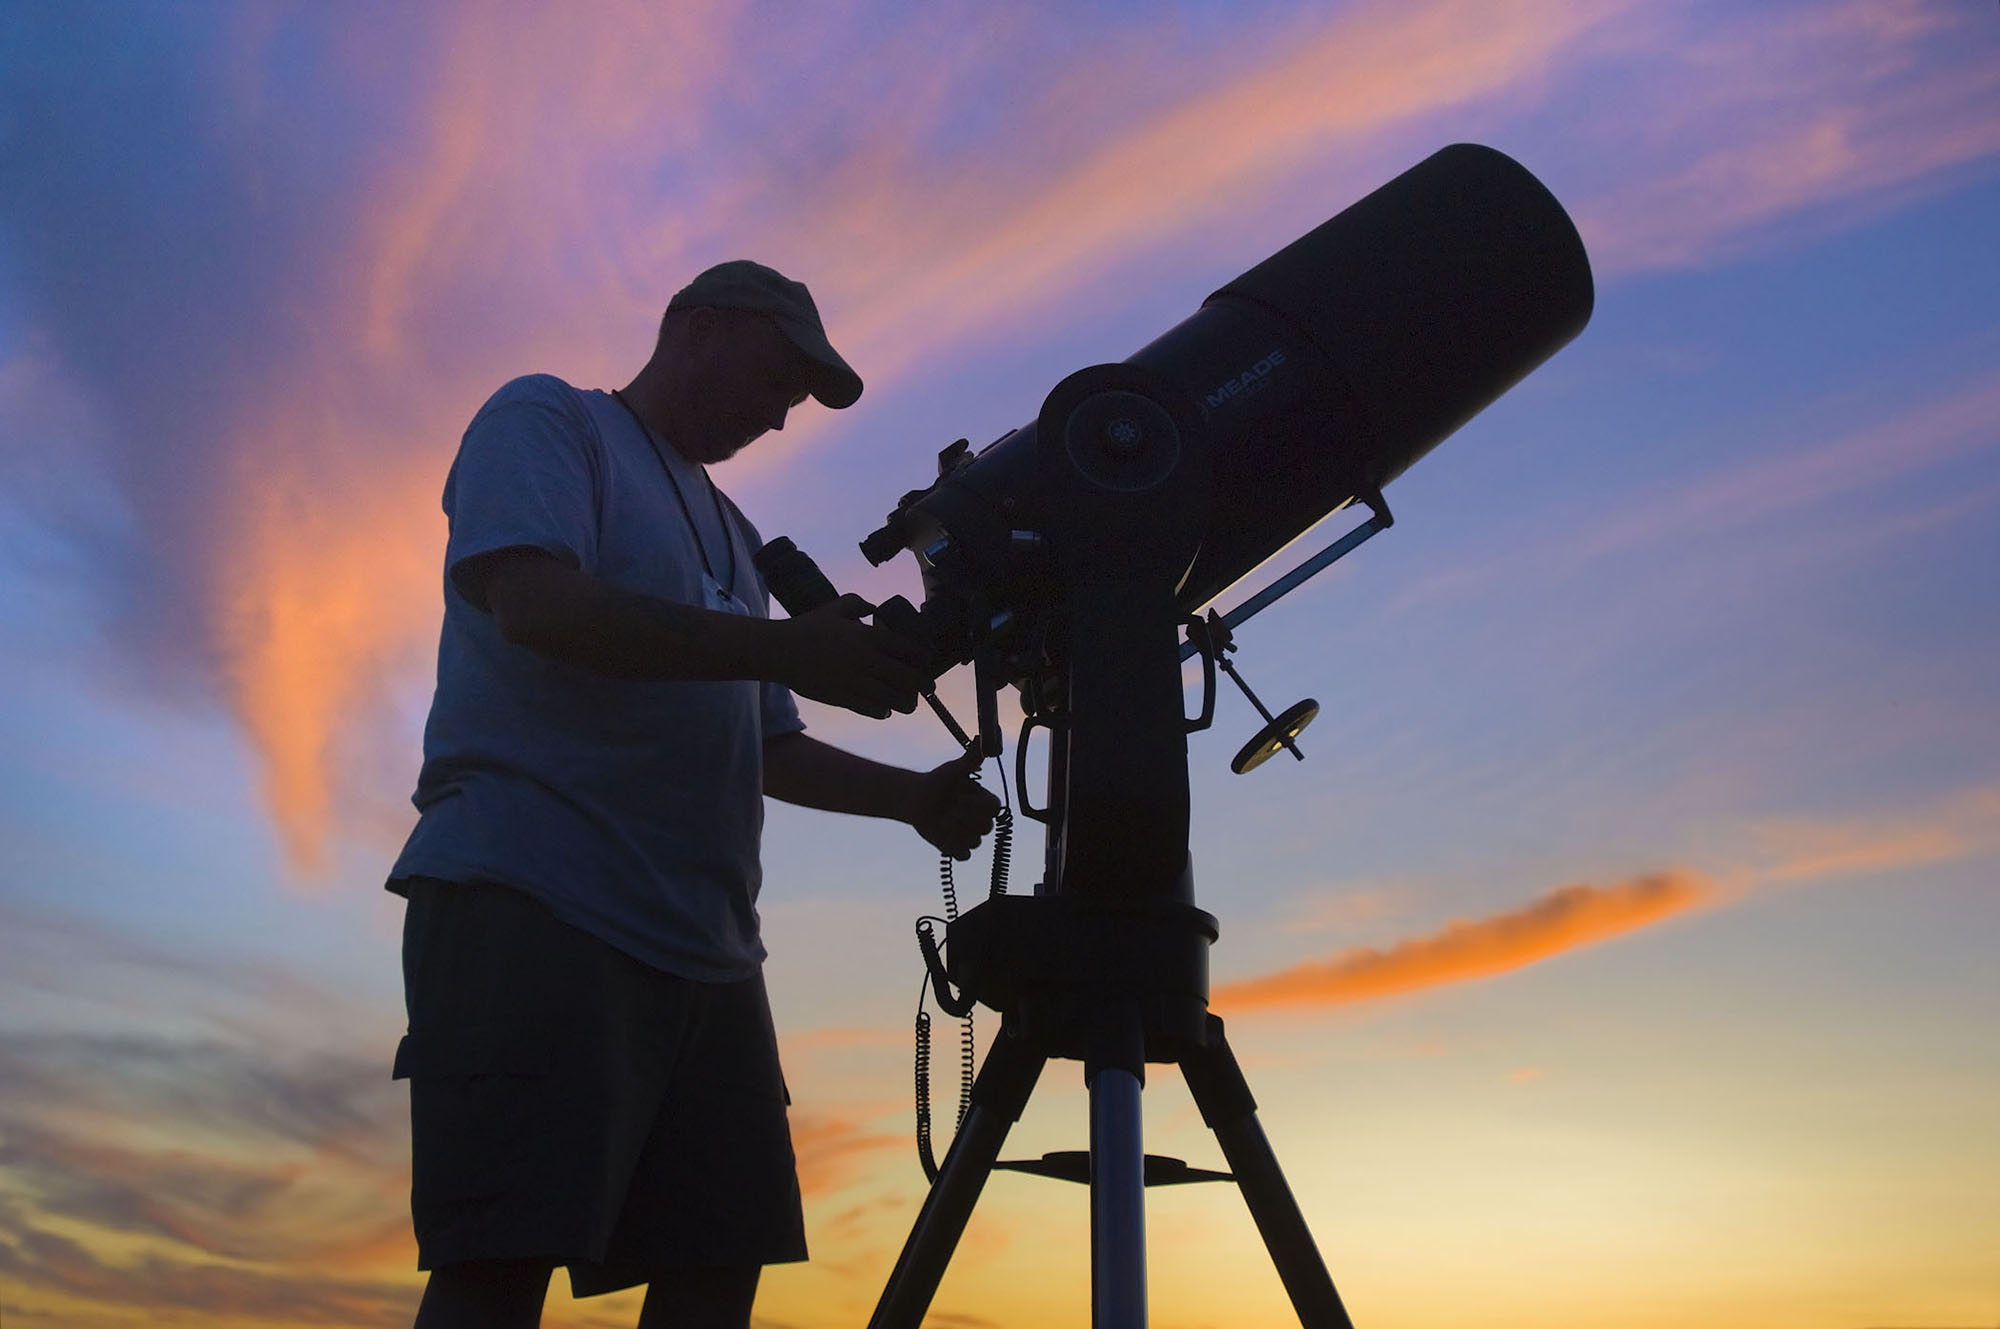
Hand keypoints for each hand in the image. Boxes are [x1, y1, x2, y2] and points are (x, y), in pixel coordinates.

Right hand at [771, 594, 929, 718]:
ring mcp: (855, 681)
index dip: (923, 657)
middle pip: (908, 678)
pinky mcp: (842, 698)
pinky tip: (885, 710)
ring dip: (906, 702)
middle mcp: (867, 660)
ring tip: (909, 703)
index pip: (909, 649)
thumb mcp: (835, 608)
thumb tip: (874, 608)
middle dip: (923, 684)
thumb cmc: (808, 628)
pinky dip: (883, 711)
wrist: (780, 651)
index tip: (927, 661)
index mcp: (869, 637)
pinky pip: (872, 709)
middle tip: (927, 687)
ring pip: (893, 698)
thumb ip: (859, 604)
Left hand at [905, 745, 1002, 859]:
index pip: (994, 809)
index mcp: (985, 802)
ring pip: (973, 841)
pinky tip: (941, 833)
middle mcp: (981, 820)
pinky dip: (951, 846)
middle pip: (985, 828)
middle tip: (947, 807)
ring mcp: (970, 835)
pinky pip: (963, 855)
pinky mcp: (957, 848)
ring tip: (941, 819)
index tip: (958, 795)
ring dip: (954, 830)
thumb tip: (979, 739)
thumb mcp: (952, 769)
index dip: (976, 805)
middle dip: (962, 817)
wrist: (916, 798)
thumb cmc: (937, 782)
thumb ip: (969, 758)